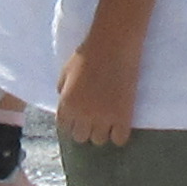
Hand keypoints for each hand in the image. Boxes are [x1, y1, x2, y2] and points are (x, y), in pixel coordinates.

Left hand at [55, 30, 140, 147]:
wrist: (113, 45)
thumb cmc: (88, 53)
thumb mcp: (66, 72)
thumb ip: (63, 91)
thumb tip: (66, 104)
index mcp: (66, 104)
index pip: (65, 127)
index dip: (72, 123)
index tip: (79, 117)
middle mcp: (83, 115)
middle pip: (81, 137)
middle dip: (86, 128)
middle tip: (94, 117)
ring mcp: (104, 117)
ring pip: (99, 140)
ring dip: (102, 131)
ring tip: (107, 119)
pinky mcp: (123, 116)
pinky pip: (120, 139)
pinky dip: (119, 134)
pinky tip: (120, 123)